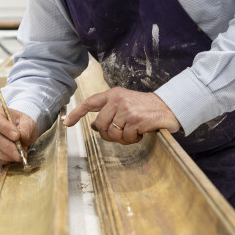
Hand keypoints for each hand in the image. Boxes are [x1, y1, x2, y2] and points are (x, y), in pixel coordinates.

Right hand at [0, 105, 38, 164]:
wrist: (18, 129)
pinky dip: (3, 160)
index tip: (17, 136)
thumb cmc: (21, 123)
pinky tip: (12, 159)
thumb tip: (21, 139)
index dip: (5, 129)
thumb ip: (25, 129)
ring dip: (6, 156)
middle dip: (8, 147)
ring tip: (19, 156)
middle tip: (20, 153)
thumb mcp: (27, 122)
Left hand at [64, 87, 180, 144]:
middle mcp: (118, 100)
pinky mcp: (136, 120)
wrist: (168, 108)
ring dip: (122, 138)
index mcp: (113, 94)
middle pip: (100, 125)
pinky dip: (133, 139)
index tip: (67, 123)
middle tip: (120, 134)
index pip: (89, 103)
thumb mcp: (124, 104)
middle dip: (107, 134)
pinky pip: (126, 137)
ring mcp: (126, 109)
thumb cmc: (144, 108)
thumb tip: (95, 125)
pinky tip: (140, 132)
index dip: (76, 114)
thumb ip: (109, 112)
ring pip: (112, 133)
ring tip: (132, 132)